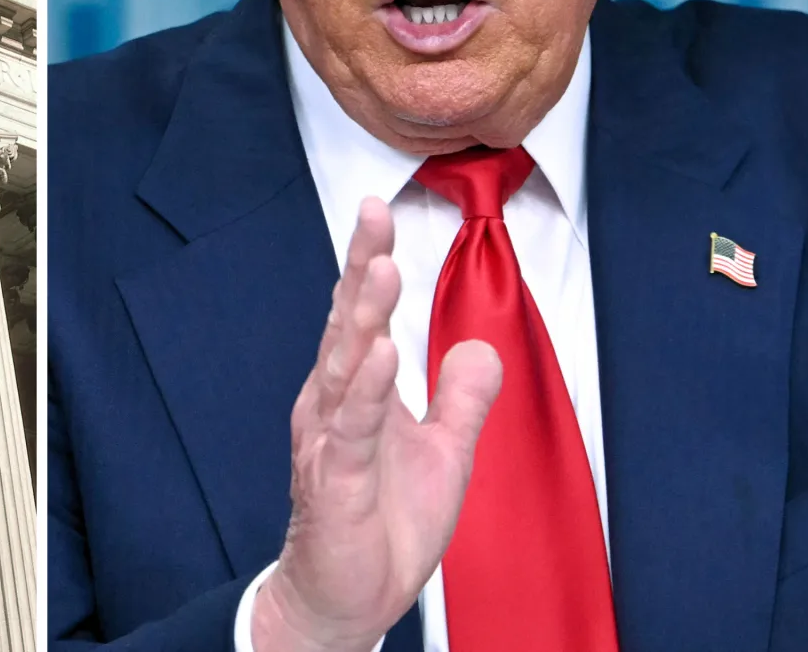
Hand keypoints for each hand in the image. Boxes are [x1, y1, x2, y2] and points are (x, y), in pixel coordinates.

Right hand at [251, 197, 502, 651]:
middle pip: (348, 324)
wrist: (345, 598)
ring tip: (382, 267)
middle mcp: (333, 404)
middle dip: (361, 266)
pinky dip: (366, 389)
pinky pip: (352, 427)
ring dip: (364, 315)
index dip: (368, 261)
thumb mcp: (442, 453)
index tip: (378, 209)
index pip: (361, 315)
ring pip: (346, 366)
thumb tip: (478, 346)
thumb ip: (460, 399)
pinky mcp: (336, 480)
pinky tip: (380, 353)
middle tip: (373, 214)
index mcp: (354, 391)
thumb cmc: (381, 524)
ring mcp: (330, 439)